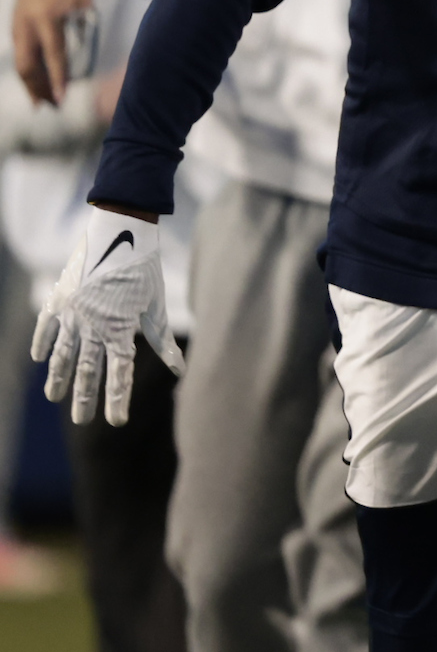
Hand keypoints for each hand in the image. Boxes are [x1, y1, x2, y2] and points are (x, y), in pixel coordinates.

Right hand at [14, 0, 93, 105]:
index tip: (62, 98)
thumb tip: (87, 58)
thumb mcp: (84, 2)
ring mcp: (17, 29)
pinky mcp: (15, 32)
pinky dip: (29, 74)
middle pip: (27, 66)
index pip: (53, 54)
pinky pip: (21, 57)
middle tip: (53, 107)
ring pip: (21, 64)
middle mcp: (27, 25)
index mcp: (46, 16)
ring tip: (45, 104)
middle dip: (38, 89)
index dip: (58, 78)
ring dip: (32, 85)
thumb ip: (85, 28)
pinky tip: (39, 87)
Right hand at [33, 208, 182, 425]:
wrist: (119, 229)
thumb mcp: (155, 304)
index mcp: (120, 329)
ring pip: (62, 355)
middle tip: (82, 421)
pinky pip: (46, 327)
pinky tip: (40, 360)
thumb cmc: (144, 269)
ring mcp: (72, 313)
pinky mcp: (59, 298)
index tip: (115, 422)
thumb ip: (161, 340)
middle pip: (87, 370)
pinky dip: (42, 344)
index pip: (119, 374)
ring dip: (58, 378)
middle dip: (84, 397)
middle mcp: (93, 326)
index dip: (117, 400)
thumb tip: (180, 369)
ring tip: (54, 397)